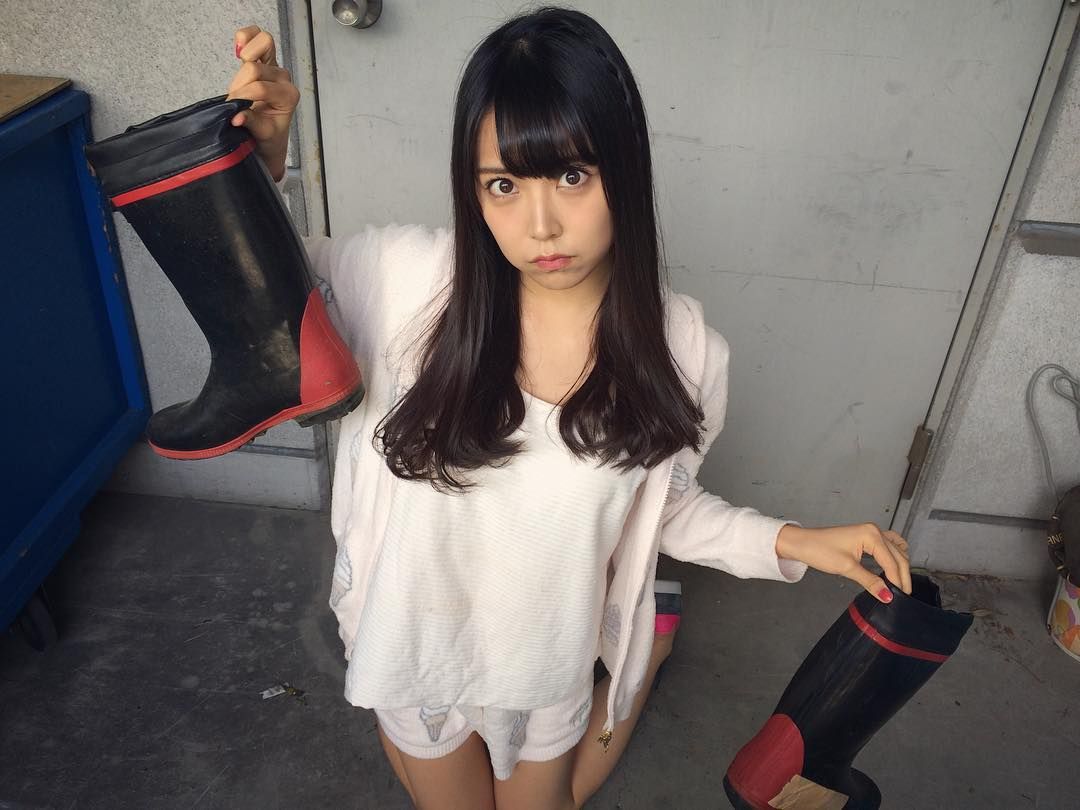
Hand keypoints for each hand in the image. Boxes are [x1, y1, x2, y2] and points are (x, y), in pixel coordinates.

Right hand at [227, 25, 298, 181]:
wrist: (269, 134)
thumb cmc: (268, 135)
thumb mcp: (262, 134)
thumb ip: (251, 123)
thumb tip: (236, 117)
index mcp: (289, 96)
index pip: (260, 88)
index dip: (242, 97)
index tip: (232, 110)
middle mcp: (284, 78)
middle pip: (255, 68)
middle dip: (239, 85)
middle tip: (234, 101)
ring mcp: (275, 66)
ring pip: (263, 43)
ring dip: (244, 60)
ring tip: (239, 78)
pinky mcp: (263, 58)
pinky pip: (257, 35)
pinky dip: (246, 36)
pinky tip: (238, 48)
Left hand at [776, 523, 911, 603]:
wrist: (802, 543)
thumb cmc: (819, 550)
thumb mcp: (847, 568)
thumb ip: (870, 581)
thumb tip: (887, 595)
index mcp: (871, 535)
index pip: (892, 562)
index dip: (898, 580)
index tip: (901, 596)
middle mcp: (874, 530)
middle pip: (897, 555)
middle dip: (901, 575)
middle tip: (903, 593)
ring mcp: (870, 532)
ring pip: (895, 550)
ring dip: (899, 565)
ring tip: (900, 583)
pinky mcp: (865, 536)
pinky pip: (887, 545)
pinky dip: (893, 555)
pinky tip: (894, 565)